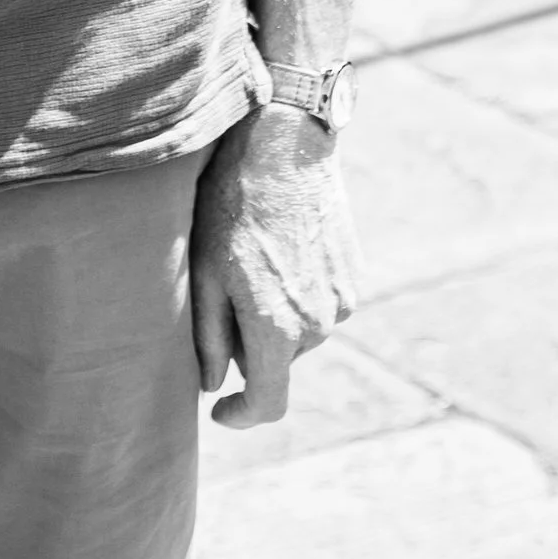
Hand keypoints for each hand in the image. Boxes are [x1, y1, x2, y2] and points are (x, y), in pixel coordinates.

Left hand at [189, 104, 360, 429]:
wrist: (284, 143)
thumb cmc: (231, 204)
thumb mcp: (204, 271)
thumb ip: (208, 339)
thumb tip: (212, 387)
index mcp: (278, 328)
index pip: (269, 404)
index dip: (242, 415)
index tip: (220, 408)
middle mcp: (318, 324)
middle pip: (279, 362)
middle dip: (250, 345)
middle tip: (225, 289)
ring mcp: (342, 300)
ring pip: (300, 333)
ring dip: (276, 317)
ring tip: (252, 260)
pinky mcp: (353, 277)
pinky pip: (320, 305)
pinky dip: (298, 293)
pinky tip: (279, 247)